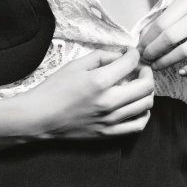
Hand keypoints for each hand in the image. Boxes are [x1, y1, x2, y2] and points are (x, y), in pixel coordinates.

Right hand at [20, 48, 156, 138]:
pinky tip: (137, 106)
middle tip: (139, 69)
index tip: (130, 53)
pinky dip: (143, 113)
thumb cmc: (53, 89)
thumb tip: (121, 55)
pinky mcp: (109, 133)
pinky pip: (138, 125)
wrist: (39, 117)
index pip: (131, 63)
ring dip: (147, 91)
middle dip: (147, 72)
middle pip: (146, 86)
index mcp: (99, 82)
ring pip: (146, 104)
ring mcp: (110, 120)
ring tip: (137, 86)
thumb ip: (101, 57)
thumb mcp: (75, 66)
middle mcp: (109, 102)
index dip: (134, 54)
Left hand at [137, 0, 186, 76]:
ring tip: (157, 66)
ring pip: (184, 51)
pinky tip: (181, 72)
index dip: (147, 39)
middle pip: (170, 36)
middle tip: (146, 58)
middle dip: (153, 50)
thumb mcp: (186, 7)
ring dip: (166, 61)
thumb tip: (143, 40)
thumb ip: (166, 18)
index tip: (139, 48)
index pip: (161, 23)